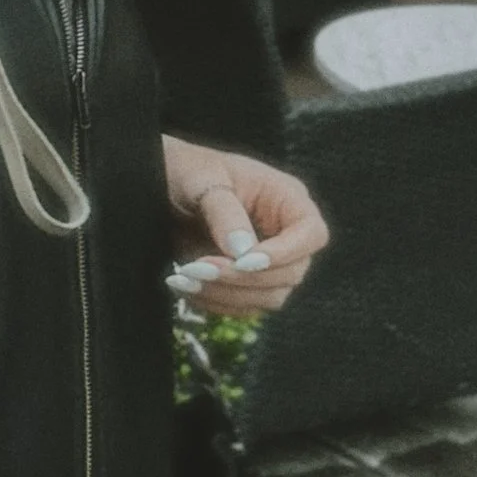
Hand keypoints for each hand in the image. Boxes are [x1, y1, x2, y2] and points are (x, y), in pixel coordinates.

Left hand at [161, 135, 325, 313]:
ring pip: (270, 297)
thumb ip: (224, 212)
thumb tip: (242, 252)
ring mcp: (271, 262)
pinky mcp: (249, 282)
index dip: (286, 253)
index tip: (244, 262)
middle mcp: (286, 233)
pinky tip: (186, 287)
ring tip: (186, 278)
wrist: (165, 186)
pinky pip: (245, 305)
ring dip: (227, 294)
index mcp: (287, 198)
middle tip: (199, 269)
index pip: (311, 233)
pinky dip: (215, 301)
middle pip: (292, 273)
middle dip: (245, 278)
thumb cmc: (190, 171)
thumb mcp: (203, 179)